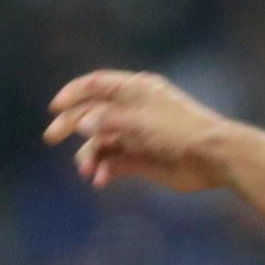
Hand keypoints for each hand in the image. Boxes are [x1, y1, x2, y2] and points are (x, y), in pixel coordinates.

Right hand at [42, 70, 231, 191]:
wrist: (213, 158)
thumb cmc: (180, 131)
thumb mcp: (141, 121)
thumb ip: (109, 121)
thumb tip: (81, 124)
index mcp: (136, 90)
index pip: (98, 85)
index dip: (75, 93)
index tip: (55, 108)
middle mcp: (134, 111)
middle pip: (94, 114)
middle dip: (72, 125)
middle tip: (51, 137)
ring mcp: (137, 136)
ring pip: (102, 143)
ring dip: (90, 156)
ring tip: (87, 172)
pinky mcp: (142, 160)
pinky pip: (115, 163)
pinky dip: (105, 170)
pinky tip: (100, 179)